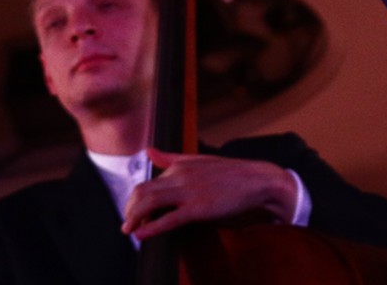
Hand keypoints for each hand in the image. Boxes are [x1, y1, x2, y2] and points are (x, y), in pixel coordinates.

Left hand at [121, 149, 298, 239]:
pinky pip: (169, 218)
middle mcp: (180, 176)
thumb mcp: (199, 161)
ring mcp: (189, 192)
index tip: (132, 212)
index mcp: (179, 167)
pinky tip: (141, 234)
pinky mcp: (199, 208)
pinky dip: (151, 227)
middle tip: (127, 223)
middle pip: (141, 192)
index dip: (134, 201)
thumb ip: (171, 158)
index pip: (145, 183)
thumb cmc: (231, 173)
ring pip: (149, 203)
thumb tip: (149, 151)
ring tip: (129, 230)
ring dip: (134, 218)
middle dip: (129, 209)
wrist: (259, 180)